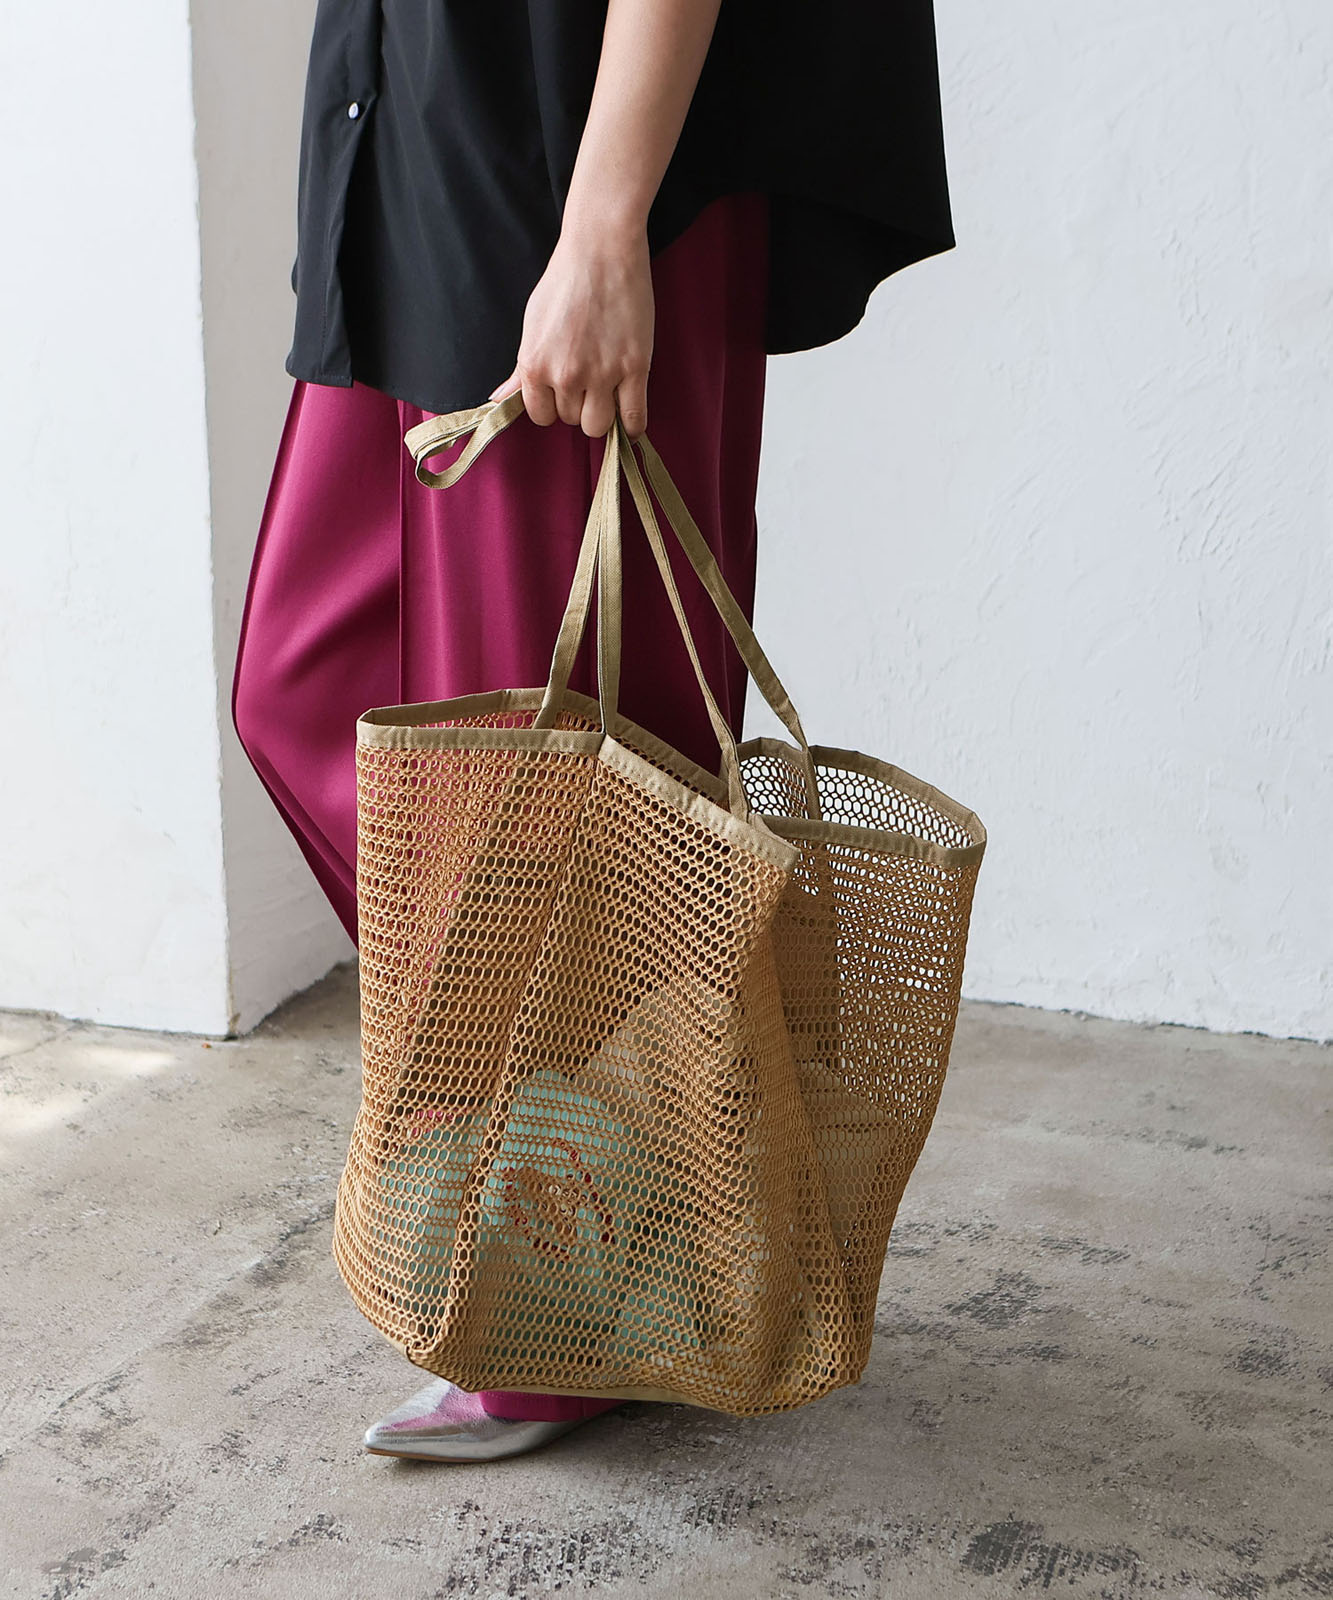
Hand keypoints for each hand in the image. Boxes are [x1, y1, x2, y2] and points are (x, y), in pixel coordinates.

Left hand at [489, 222, 652, 439]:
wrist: (602, 250)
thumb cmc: (566, 281)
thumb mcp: (533, 324)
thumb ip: (521, 369)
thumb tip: (500, 399)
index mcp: (535, 365)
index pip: (541, 416)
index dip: (553, 406)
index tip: (563, 392)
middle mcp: (565, 375)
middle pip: (571, 420)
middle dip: (579, 405)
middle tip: (589, 380)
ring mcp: (602, 373)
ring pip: (598, 425)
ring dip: (603, 414)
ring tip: (608, 393)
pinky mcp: (635, 368)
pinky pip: (633, 418)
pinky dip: (632, 426)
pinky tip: (630, 418)